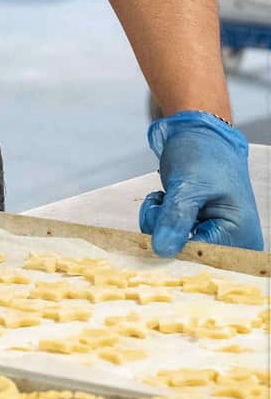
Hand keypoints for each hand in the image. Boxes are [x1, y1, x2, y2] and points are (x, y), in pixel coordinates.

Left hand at [139, 111, 263, 256]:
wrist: (202, 138)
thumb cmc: (205, 156)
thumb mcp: (189, 184)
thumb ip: (176, 217)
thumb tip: (162, 250)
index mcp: (241, 238)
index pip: (201, 259)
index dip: (173, 246)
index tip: (159, 218)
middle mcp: (231, 247)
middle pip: (184, 258)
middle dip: (164, 230)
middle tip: (163, 201)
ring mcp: (213, 242)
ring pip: (170, 248)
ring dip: (158, 223)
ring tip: (166, 197)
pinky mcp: (197, 236)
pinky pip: (166, 239)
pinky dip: (158, 221)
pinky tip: (166, 201)